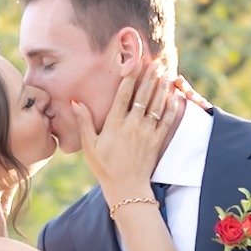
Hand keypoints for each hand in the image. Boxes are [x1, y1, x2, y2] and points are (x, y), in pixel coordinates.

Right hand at [74, 64, 183, 201]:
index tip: (135, 63)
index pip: (123, 95)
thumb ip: (84, 122)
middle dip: (150, 77)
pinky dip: (171, 107)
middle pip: (143, 96)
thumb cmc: (104, 167)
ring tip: (166, 73)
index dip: (130, 77)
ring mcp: (146, 133)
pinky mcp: (157, 141)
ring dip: (162, 88)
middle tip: (156, 62)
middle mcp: (132, 125)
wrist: (126, 188)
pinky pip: (166, 121)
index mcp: (114, 124)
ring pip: (157, 105)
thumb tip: (76, 102)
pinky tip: (174, 96)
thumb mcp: (89, 146)